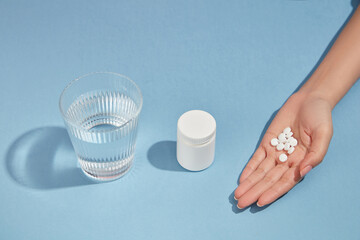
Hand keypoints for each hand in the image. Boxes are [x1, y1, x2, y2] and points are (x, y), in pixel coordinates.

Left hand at [234, 91, 332, 207]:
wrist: (309, 100)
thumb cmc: (320, 117)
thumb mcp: (324, 134)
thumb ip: (315, 155)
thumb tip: (302, 172)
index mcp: (302, 162)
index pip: (285, 182)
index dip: (272, 192)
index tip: (260, 201)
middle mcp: (287, 161)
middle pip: (268, 180)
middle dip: (255, 192)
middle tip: (241, 204)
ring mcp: (276, 152)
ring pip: (260, 172)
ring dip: (249, 184)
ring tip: (238, 195)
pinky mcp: (267, 142)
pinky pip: (256, 158)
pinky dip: (249, 169)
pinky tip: (242, 179)